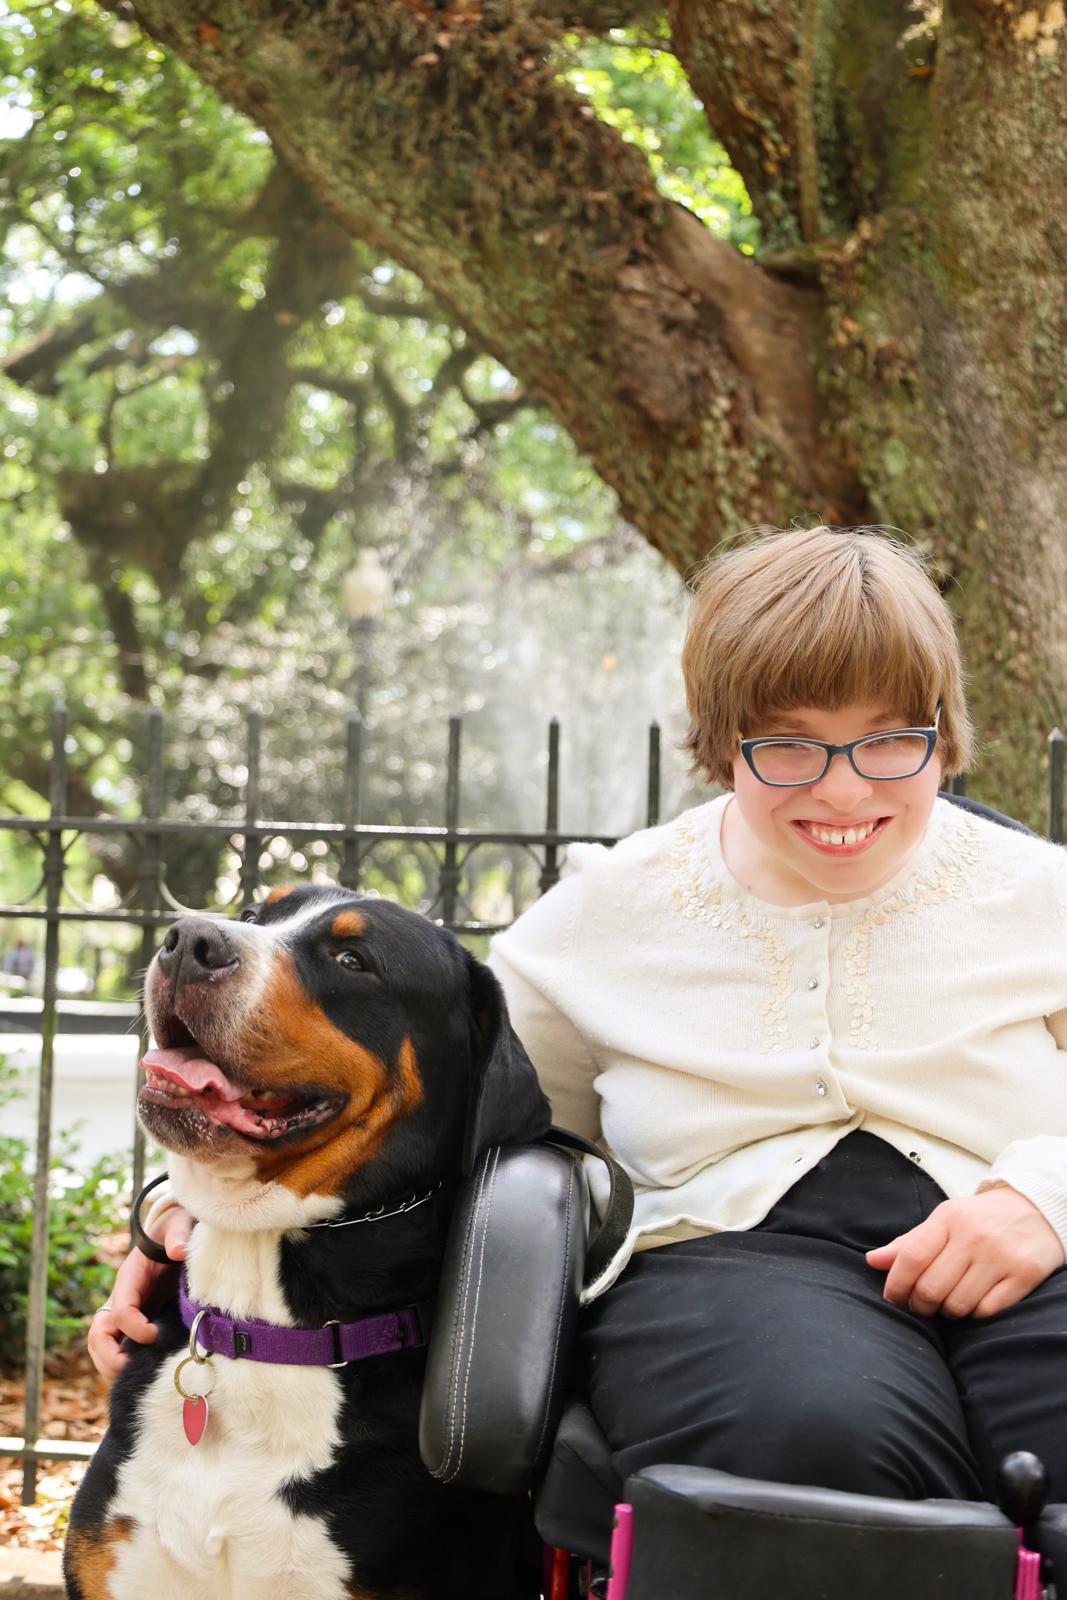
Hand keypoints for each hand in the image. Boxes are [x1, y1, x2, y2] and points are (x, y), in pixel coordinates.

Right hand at [87, 1206, 192, 1382]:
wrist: (174, 1235)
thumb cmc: (175, 1231)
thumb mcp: (179, 1225)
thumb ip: (178, 1234)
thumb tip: (178, 1250)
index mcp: (130, 1278)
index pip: (120, 1309)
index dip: (133, 1326)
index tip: (154, 1335)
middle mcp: (122, 1298)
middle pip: (98, 1334)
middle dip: (109, 1357)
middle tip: (132, 1371)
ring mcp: (126, 1313)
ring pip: (102, 1347)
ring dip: (111, 1367)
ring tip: (134, 1382)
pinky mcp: (135, 1323)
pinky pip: (118, 1349)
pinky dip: (123, 1367)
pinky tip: (143, 1379)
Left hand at [866, 1186, 1064, 1319]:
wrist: (1036, 1208)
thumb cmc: (980, 1218)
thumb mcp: (944, 1220)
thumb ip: (909, 1242)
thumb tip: (872, 1261)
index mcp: (948, 1218)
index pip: (911, 1258)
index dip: (896, 1284)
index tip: (893, 1298)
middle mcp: (974, 1236)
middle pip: (931, 1288)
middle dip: (920, 1304)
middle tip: (922, 1304)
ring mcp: (1001, 1256)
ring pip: (958, 1304)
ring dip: (948, 1311)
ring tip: (949, 1301)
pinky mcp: (1024, 1274)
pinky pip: (987, 1311)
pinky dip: (976, 1313)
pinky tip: (976, 1300)